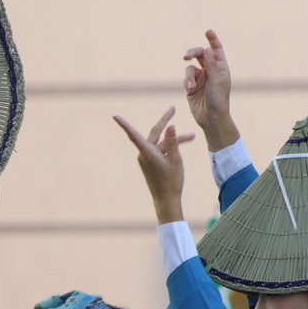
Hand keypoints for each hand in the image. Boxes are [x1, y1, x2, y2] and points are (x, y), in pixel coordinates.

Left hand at [113, 107, 194, 223]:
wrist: (166, 200)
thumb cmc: (171, 182)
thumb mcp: (176, 160)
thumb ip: (173, 142)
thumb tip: (170, 126)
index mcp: (148, 153)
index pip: (134, 135)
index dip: (125, 125)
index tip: (115, 116)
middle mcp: (144, 154)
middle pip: (154, 133)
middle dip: (165, 121)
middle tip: (173, 109)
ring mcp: (146, 158)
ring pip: (161, 143)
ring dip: (175, 140)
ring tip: (192, 137)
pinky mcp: (150, 162)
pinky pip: (160, 150)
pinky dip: (171, 147)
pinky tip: (184, 144)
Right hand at [183, 29, 238, 150]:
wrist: (211, 118)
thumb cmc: (218, 99)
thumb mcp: (216, 80)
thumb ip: (210, 64)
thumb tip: (206, 49)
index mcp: (220, 67)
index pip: (216, 49)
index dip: (212, 39)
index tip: (208, 31)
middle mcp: (210, 71)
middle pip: (199, 55)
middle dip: (192, 53)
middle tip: (186, 55)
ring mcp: (200, 78)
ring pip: (189, 68)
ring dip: (189, 76)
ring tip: (192, 86)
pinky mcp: (192, 87)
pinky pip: (186, 79)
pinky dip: (187, 83)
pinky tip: (191, 90)